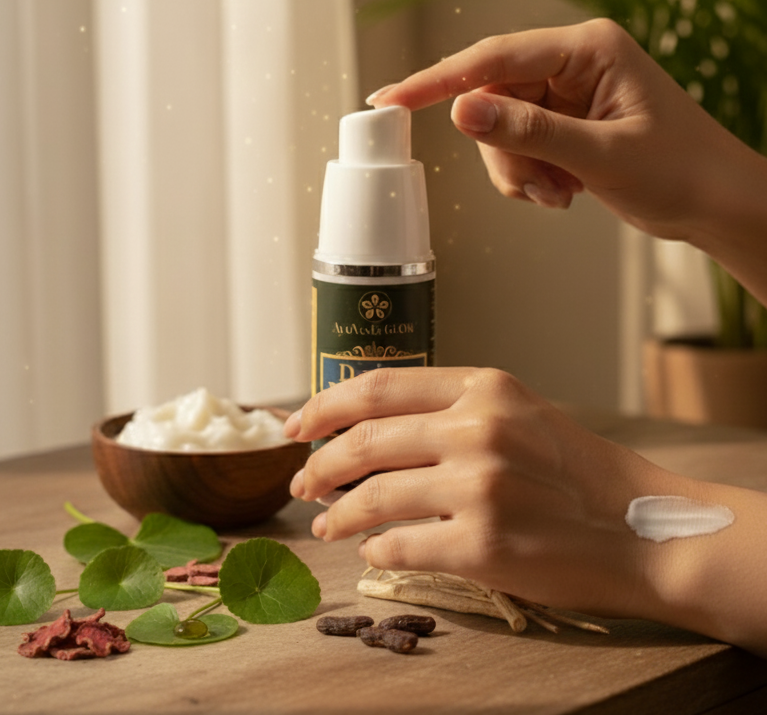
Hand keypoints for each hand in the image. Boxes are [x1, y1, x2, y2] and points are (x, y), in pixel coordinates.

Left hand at [285, 366, 680, 619]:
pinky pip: (401, 547)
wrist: (640, 528)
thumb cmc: (576, 471)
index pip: (378, 386)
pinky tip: (374, 551)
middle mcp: (478, 428)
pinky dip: (376, 550)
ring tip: (326, 523)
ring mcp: (480, 487)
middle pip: (365, 441)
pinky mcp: (483, 546)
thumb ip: (449, 411)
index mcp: (483, 386)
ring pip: (373, 498)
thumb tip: (367, 433)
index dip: (325, 405)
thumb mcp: (517, 413)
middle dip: (319, 464)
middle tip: (301, 480)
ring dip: (338, 514)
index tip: (297, 424)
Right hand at [366, 18, 744, 243]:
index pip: (494, 57)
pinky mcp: (566, 120)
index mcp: (589, 48)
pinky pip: (517, 144)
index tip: (391, 100)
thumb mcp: (600, 155)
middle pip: (493, 97)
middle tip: (535, 185)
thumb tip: (460, 110)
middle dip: (503, 149)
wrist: (719, 205)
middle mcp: (574, 61)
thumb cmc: (683, 172)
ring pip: (500, 127)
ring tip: (559, 192)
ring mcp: (568, 92)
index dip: (438, 81)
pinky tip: (565, 190)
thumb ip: (527, 132)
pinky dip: (529, 174)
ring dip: (518, 169)